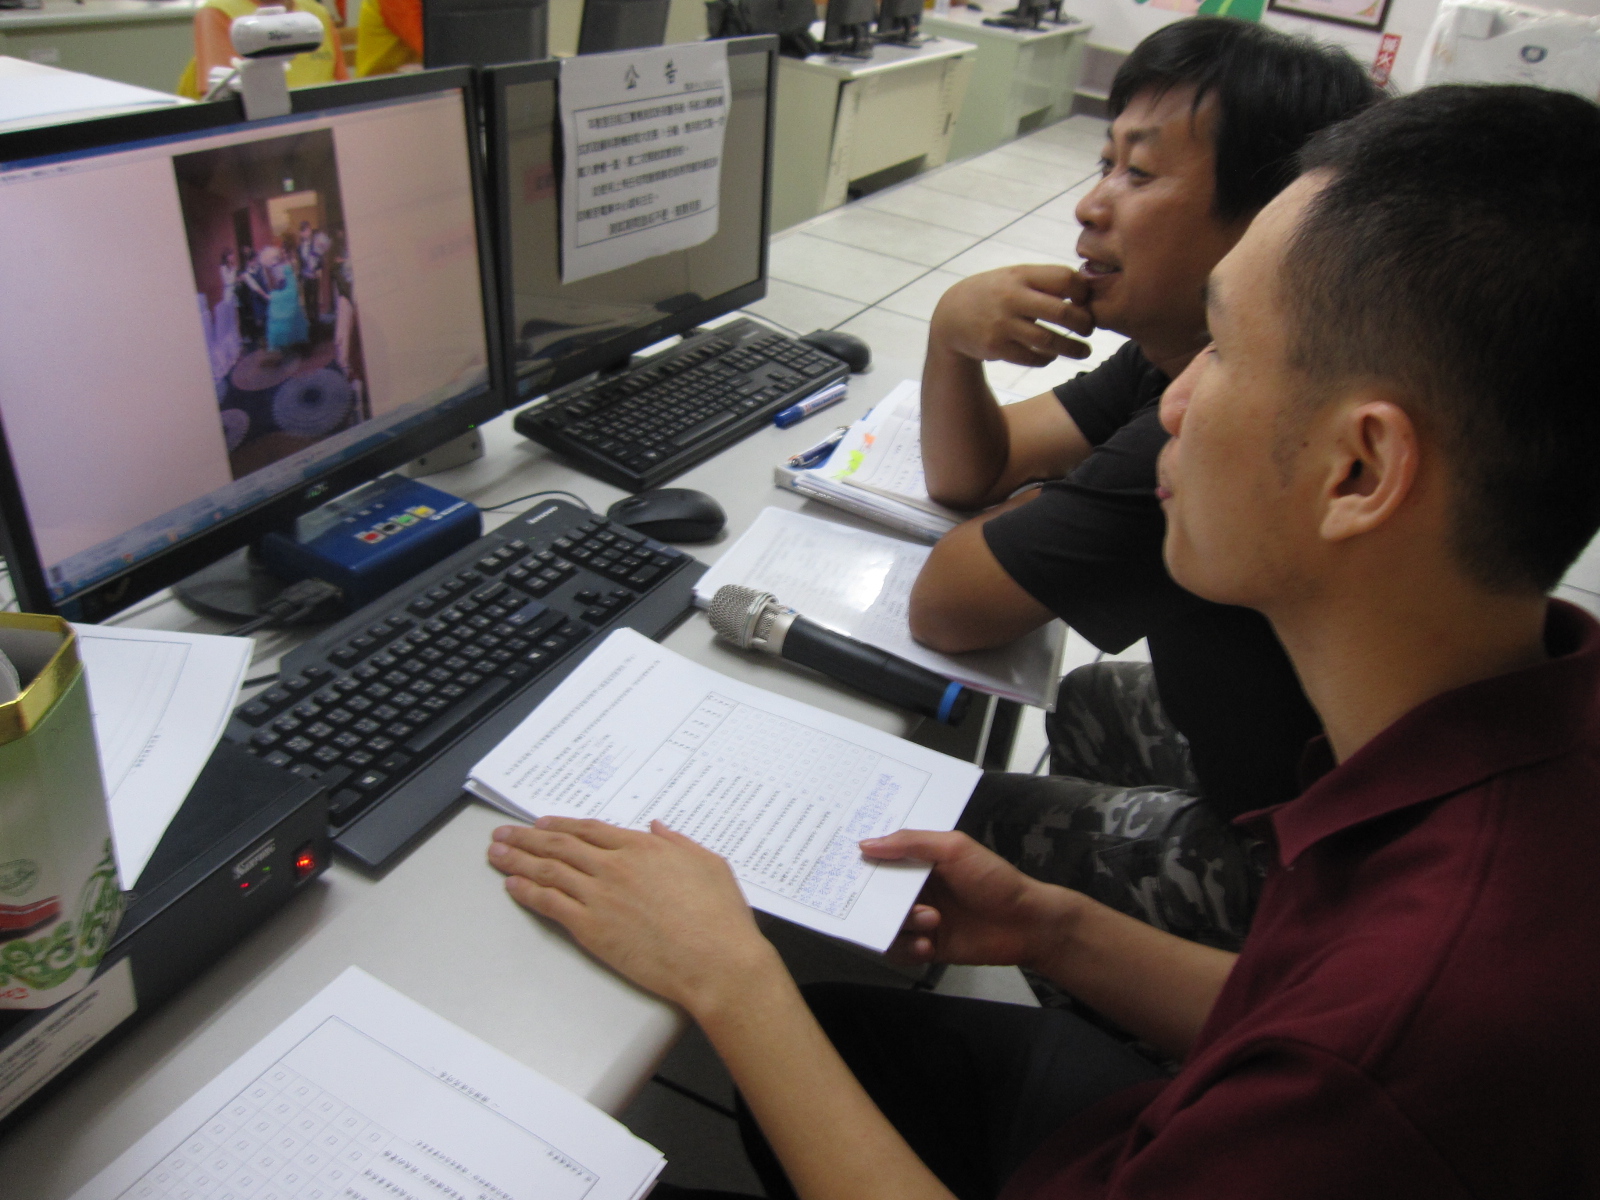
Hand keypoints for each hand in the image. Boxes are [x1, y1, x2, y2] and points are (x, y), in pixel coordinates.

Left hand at [488, 818, 776, 1014]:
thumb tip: (657, 828)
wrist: (715, 961)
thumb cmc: (720, 917)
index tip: (542, 823)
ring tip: (495, 853)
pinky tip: (512, 885)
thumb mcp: (709, 863)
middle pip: (560, 844)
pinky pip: (550, 904)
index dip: (562, 824)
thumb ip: (678, 843)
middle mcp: (615, 866)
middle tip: (503, 832)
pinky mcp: (591, 928)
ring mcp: (600, 896)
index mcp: (643, 848)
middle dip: (527, 836)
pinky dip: (527, 891)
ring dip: (517, 859)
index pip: (590, 830)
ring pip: (548, 870)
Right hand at [860, 830, 1076, 967]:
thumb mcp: (954, 848)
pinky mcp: (927, 945)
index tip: (842, 865)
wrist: (1027, 923)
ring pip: (886, 924)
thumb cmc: (994, 879)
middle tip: (881, 900)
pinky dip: (908, 948)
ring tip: (930, 920)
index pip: (881, 859)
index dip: (862, 863)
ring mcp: (920, 918)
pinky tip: (928, 945)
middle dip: (876, 899)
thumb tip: (867, 844)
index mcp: (919, 861)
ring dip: (903, 924)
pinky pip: (900, 950)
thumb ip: (911, 842)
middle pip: (876, 894)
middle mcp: (915, 889)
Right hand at [929, 265, 1093, 367]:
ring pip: (1049, 341)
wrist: (951, 316)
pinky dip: (1047, 358)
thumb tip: (1086, 291)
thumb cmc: (994, 294)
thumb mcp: (1013, 277)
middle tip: (1090, 329)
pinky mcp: (996, 348)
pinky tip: (1052, 356)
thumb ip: (1043, 281)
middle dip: (1084, 323)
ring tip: (1084, 351)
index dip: (1082, 291)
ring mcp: (1003, 325)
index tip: (1084, 301)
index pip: (1064, 279)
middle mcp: (1012, 299)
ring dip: (1072, 348)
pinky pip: (1032, 358)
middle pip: (1062, 312)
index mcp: (1020, 275)